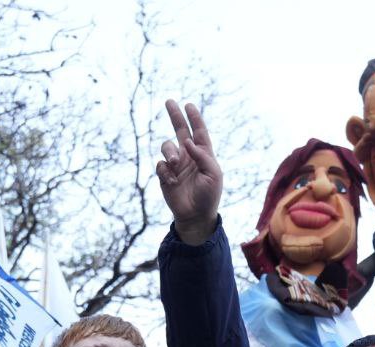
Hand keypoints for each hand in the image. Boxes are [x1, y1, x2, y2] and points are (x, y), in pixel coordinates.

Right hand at [157, 100, 222, 244]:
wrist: (196, 216)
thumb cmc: (209, 196)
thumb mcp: (213, 174)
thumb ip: (202, 156)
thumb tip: (187, 142)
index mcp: (203, 154)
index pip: (199, 132)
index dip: (194, 118)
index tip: (189, 105)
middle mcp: (188, 156)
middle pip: (180, 130)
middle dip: (175, 116)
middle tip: (169, 101)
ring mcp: (176, 165)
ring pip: (166, 146)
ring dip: (170, 152)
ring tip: (175, 163)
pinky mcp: (165, 175)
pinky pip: (161, 165)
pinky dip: (165, 171)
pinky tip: (172, 182)